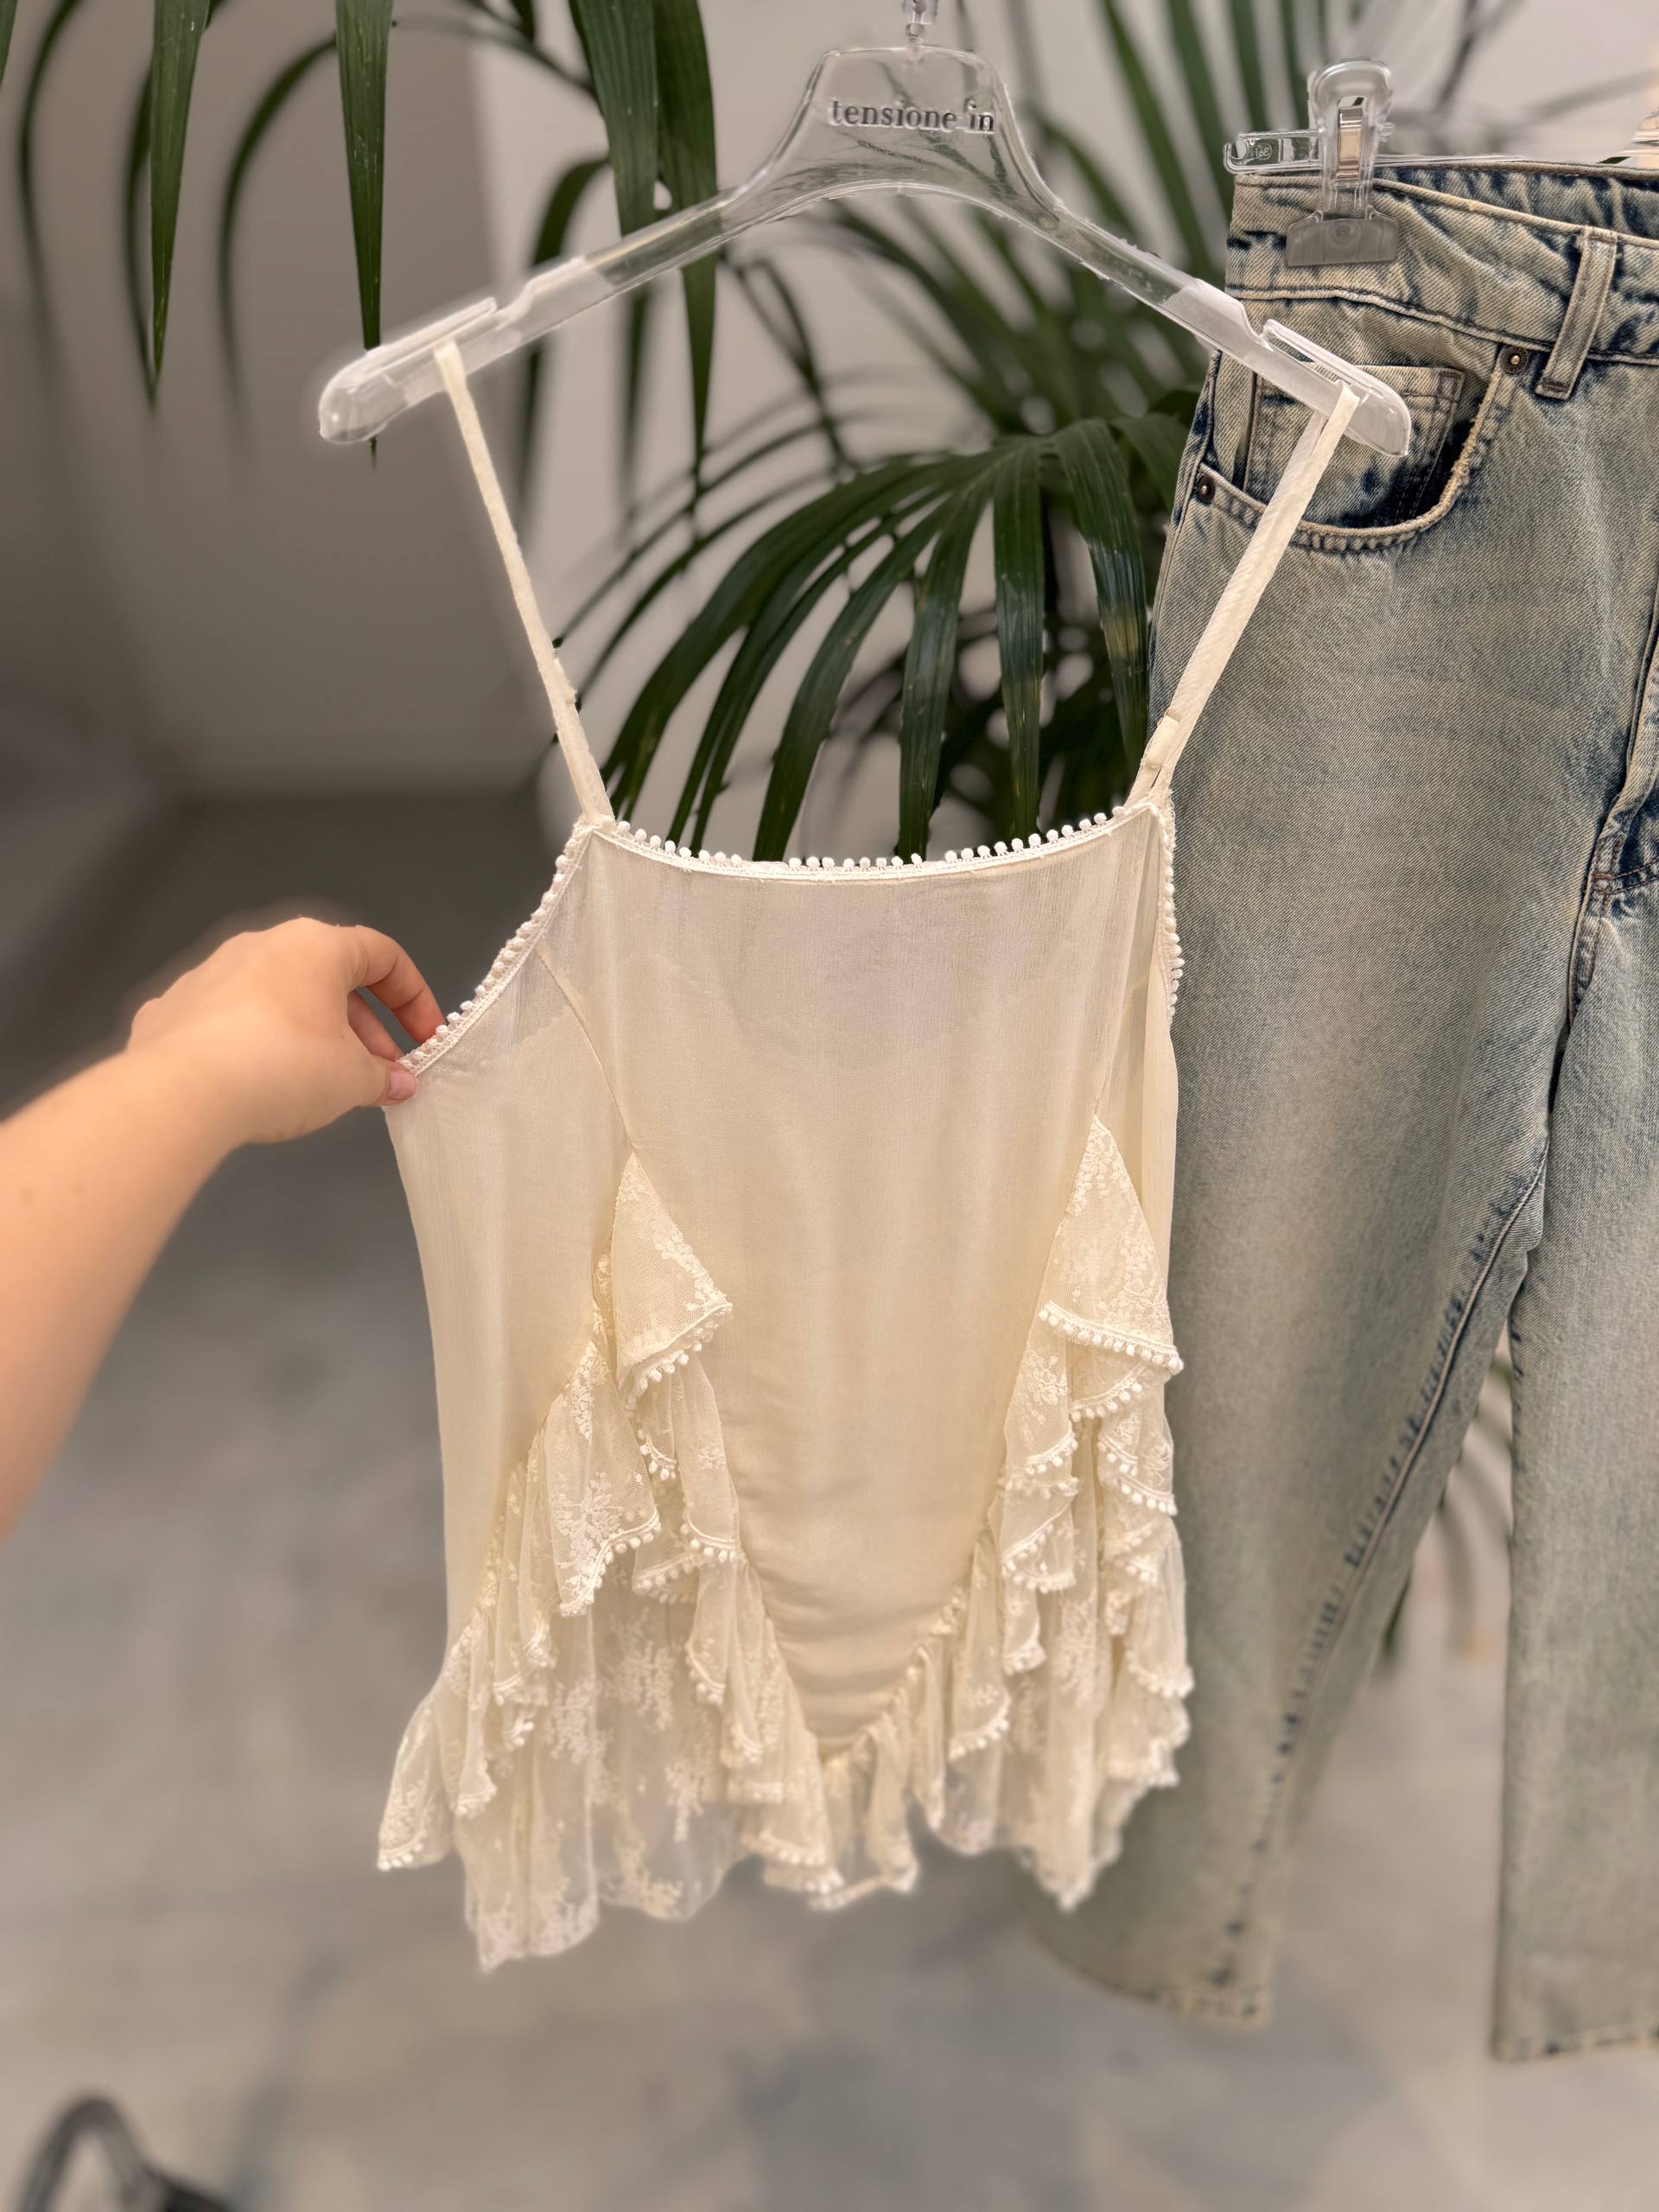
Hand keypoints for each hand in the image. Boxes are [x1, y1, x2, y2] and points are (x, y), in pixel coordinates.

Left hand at [124, 917, 442, 1149]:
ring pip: (279, 997)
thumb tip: (396, 1084)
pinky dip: (257, 1045)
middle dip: (364, 1027)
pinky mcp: (175, 1008)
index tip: (425, 1037)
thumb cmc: (280, 1066)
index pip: (383, 956)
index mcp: (317, 946)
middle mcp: (263, 946)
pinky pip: (230, 1021)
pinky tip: (262, 1084)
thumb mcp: (353, 1079)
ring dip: (311, 1034)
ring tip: (326, 1083)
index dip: (413, 997)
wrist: (183, 1091)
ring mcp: (212, 974)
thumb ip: (383, 1078)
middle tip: (381, 1071)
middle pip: (330, 979)